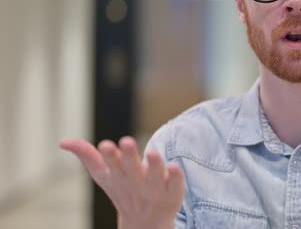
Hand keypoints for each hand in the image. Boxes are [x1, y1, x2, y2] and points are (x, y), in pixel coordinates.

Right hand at [60, 136, 184, 228]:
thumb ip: (87, 156)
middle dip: (129, 156)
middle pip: (132, 168)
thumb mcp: (104, 176)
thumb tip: (62, 142)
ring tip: (152, 152)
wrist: (146, 224)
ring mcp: (155, 189)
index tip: (106, 145)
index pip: (111, 165)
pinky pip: (176, 185)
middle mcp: (136, 182)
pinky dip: (176, 177)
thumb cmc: (123, 191)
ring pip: (155, 176)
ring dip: (154, 165)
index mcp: (118, 176)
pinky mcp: (173, 193)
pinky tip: (175, 166)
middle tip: (127, 142)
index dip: (109, 155)